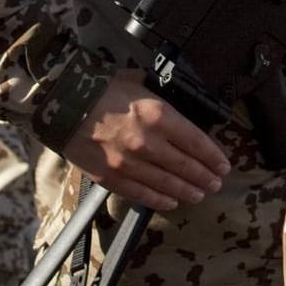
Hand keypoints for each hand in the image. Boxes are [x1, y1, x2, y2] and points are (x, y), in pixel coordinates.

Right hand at [62, 71, 230, 211]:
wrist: (62, 103)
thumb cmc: (104, 88)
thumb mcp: (142, 84)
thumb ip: (164, 101)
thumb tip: (183, 111)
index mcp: (159, 115)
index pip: (196, 142)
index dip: (213, 157)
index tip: (224, 166)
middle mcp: (147, 142)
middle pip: (184, 166)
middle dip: (204, 177)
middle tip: (216, 184)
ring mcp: (128, 162)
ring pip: (165, 183)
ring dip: (186, 191)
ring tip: (199, 195)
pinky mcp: (109, 176)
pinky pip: (139, 193)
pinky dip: (158, 199)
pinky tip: (171, 202)